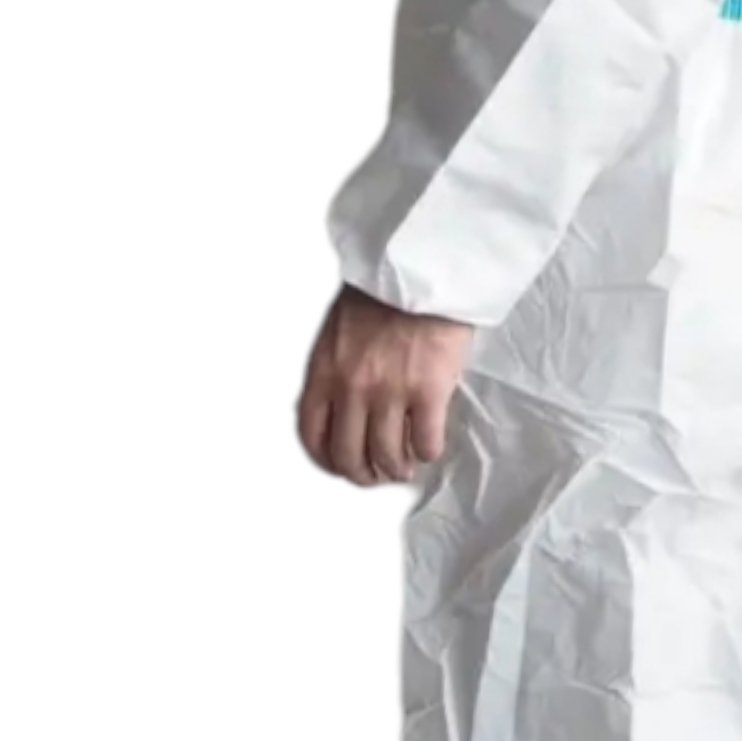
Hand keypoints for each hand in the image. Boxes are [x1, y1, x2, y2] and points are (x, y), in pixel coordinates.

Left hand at [296, 283, 474, 487]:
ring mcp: (390, 391)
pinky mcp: (428, 390)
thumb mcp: (339, 328)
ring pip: (387, 457)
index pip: (312, 434)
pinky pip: (425, 443)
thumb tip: (345, 404)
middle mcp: (352, 387)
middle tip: (378, 474)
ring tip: (406, 466)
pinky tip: (429, 446)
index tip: (341, 464)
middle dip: (364, 474)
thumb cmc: (385, 290)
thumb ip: (337, 367)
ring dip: (397, 469)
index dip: (327, 459)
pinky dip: (427, 452)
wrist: (423, 266)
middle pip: (348, 456)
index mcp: (324, 370)